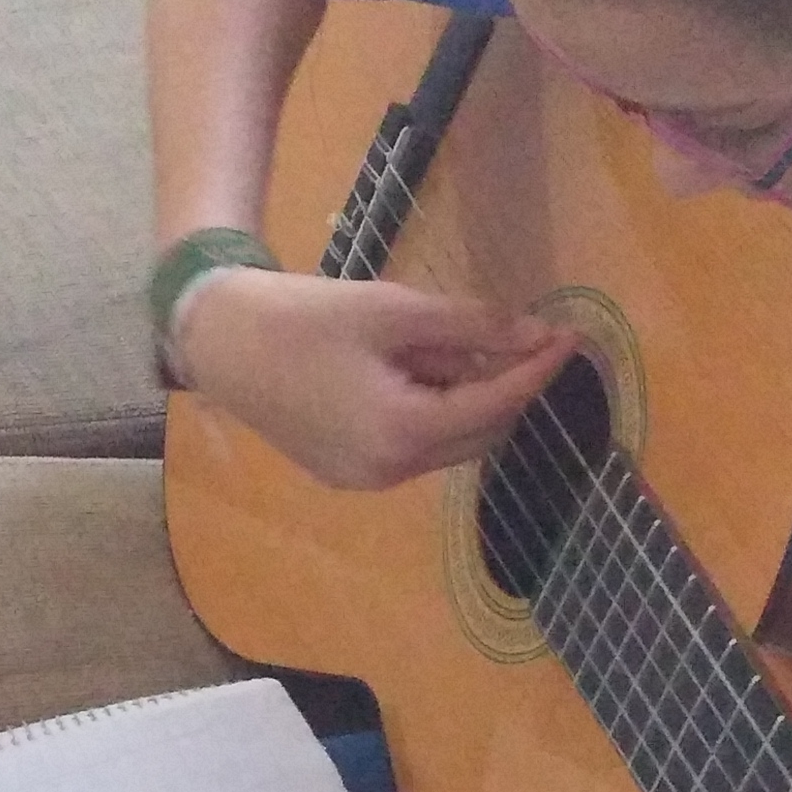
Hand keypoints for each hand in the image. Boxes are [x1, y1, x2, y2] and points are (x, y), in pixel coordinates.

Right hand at [176, 267, 578, 490]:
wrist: (221, 341)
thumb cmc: (305, 316)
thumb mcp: (395, 309)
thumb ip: (473, 326)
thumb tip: (538, 335)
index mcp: (403, 432)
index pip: (495, 407)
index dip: (536, 371)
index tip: (570, 337)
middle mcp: (391, 472)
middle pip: (478, 434)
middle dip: (504, 387)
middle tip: (518, 335)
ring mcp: (367, 481)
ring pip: (447, 443)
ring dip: (465, 400)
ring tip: (447, 346)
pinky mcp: (348, 475)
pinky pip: (413, 448)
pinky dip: (431, 413)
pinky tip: (414, 372)